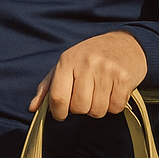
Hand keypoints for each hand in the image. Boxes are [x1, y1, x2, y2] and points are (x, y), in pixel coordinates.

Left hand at [29, 31, 147, 120]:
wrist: (125, 43)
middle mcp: (87, 64)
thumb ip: (47, 87)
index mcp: (68, 60)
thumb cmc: (90, 57)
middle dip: (81, 109)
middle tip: (85, 97)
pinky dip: (113, 106)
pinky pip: (115, 108)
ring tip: (99, 94)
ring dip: (97, 108)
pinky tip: (112, 92)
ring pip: (97, 110)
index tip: (61, 114)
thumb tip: (33, 108)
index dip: (58, 112)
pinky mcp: (124, 78)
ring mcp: (107, 70)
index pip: (58, 97)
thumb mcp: (65, 65)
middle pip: (79, 107)